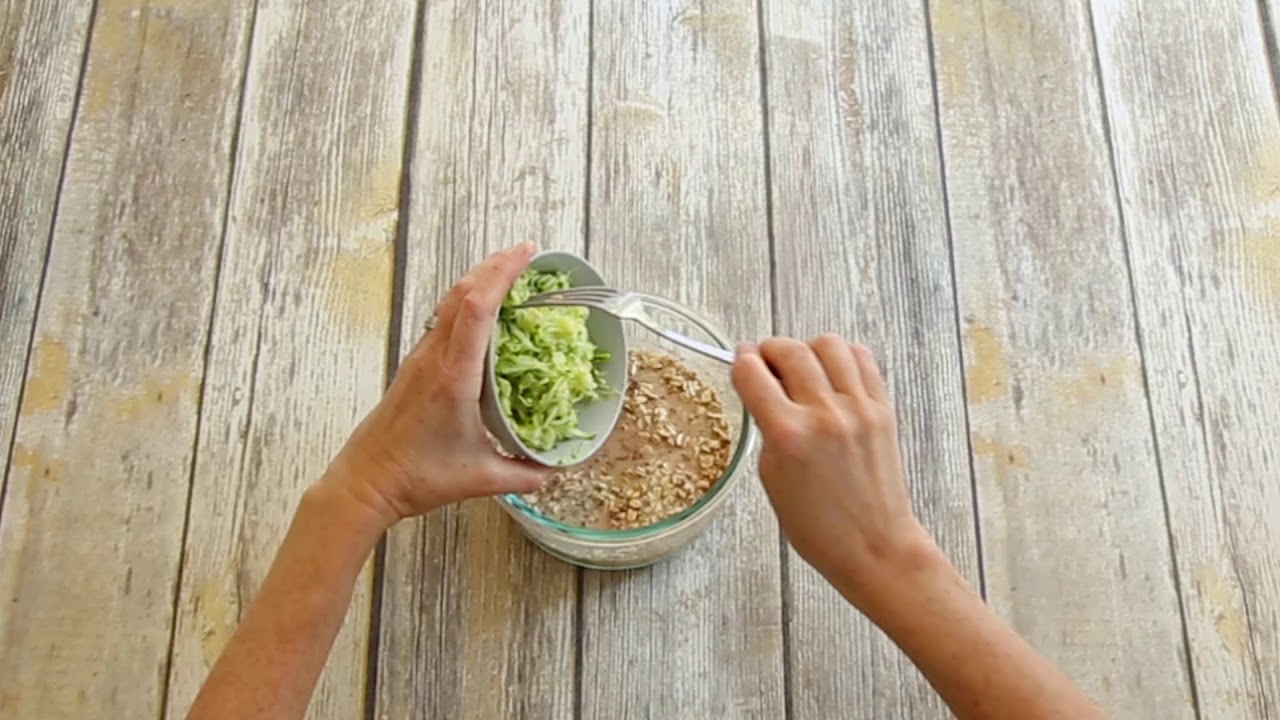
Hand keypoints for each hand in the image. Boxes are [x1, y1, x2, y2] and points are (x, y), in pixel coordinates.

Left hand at [318, 243, 549, 527]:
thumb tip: (552, 470)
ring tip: (505, 271)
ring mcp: (420, 360)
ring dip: (477, 281)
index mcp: (452, 377)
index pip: (476, 310)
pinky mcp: (414, 368)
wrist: (365, 482)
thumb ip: (521, 474)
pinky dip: (464, 304)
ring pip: (447, 303)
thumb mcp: (479, 478)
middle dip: (494, 266)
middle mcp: (433, 360)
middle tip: (525, 253)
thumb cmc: (414, 477)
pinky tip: (480, 313)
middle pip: (461, 293)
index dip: (501, 275)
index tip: (526, 255)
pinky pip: (441, 321)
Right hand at [731, 336, 932, 602]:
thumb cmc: (818, 526)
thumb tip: (763, 389)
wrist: (873, 546)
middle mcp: (824, 414)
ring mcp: (858, 408)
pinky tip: (832, 374)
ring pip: (828, 344)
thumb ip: (766, 427)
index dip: (740, 362)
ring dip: (807, 349)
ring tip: (802, 368)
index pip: (752, 373)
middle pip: (788, 350)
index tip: (739, 361)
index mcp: (788, 436)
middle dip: (769, 350)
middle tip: (765, 362)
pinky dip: (842, 358)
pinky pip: (862, 359)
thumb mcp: (771, 477)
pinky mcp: (882, 409)